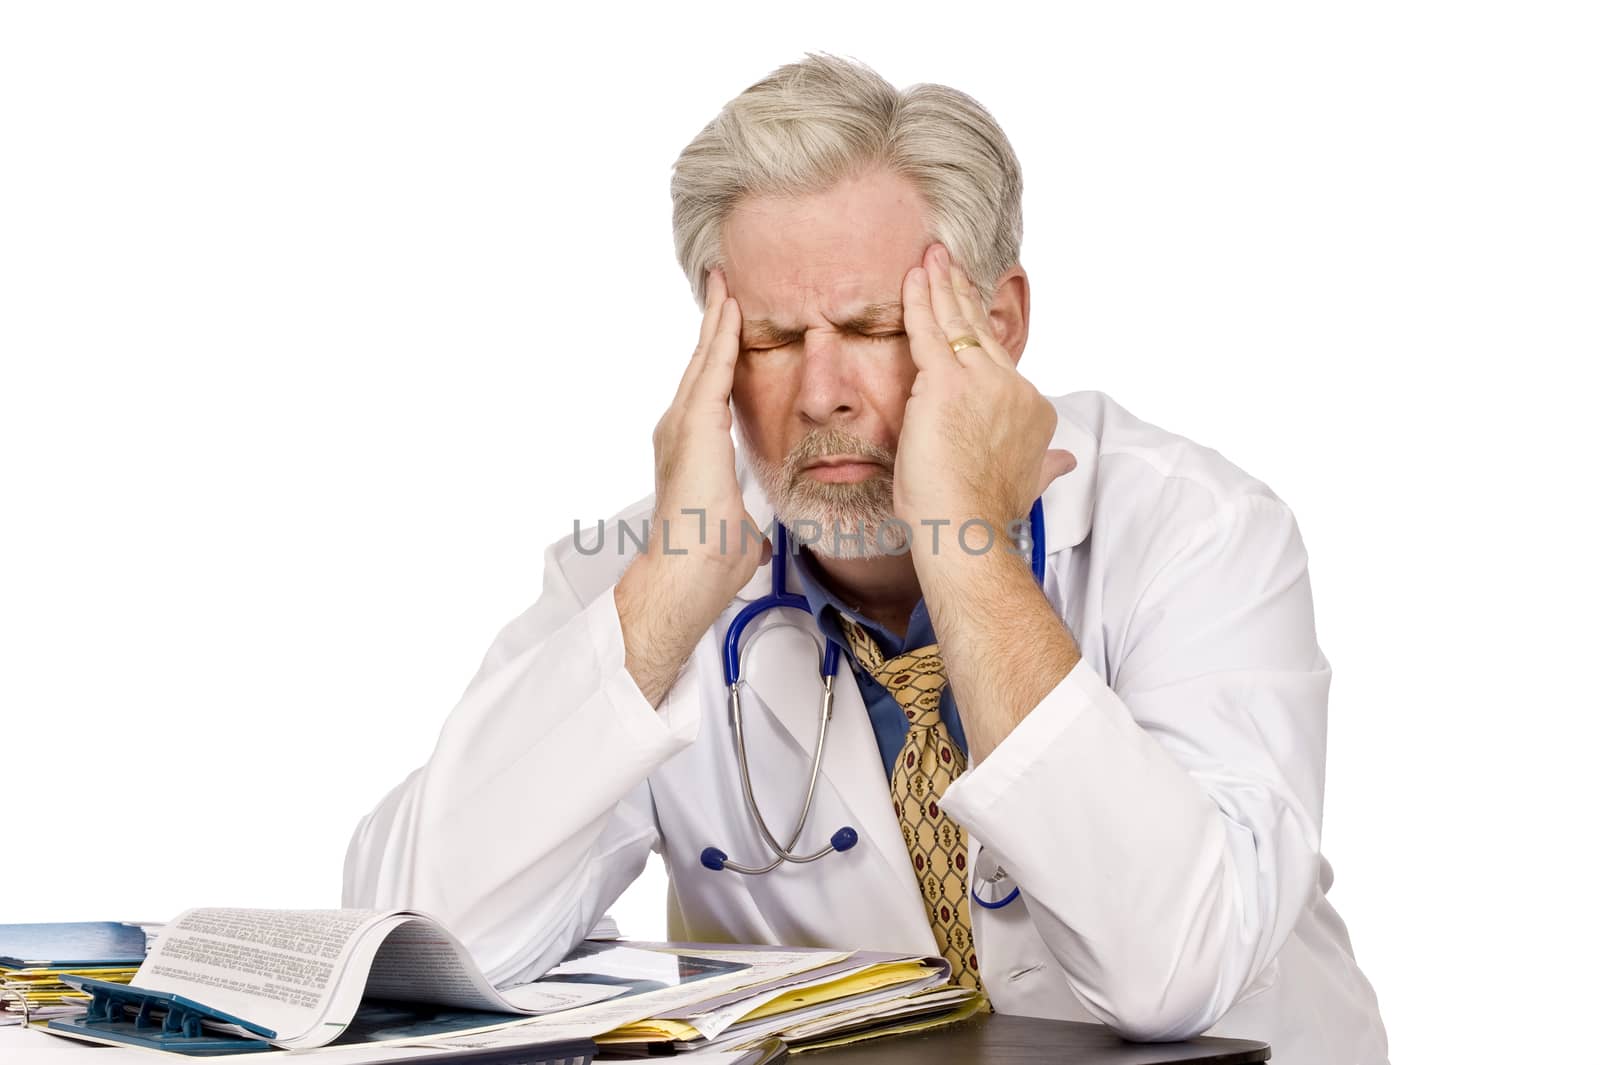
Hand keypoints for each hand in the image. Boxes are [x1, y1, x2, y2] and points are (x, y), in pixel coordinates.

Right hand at [617, 267, 768, 705]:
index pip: (711, 393)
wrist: (684, 575)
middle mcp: (679, 430)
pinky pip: (713, 370)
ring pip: (706, 360)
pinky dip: (722, 337)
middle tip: (722, 285)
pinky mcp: (693, 426)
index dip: (719, 358)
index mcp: (692, 451)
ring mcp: (681, 425)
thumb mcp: (737, 538)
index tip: (729, 328)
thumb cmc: (706, 565)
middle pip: (703, 365)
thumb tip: (754, 543)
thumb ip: (744, 529)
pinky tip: (731, 310)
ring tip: (726, 285)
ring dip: (717, 321)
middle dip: (714, 325)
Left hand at [894, 243, 1076, 548]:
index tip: (971, 314)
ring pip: (958, 323)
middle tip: (950, 265)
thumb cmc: (983, 513)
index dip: (983, 336)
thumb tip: (1067, 461)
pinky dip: (920, 300)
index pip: (1001, 362)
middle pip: (983, 332)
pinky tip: (914, 276)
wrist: (966, 528)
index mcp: (1033, 409)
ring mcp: (981, 381)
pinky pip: (929, 330)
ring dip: (943, 286)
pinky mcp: (945, 382)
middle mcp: (1014, 388)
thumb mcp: (1025, 484)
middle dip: (964, 295)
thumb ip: (1047, 466)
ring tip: (932, 259)